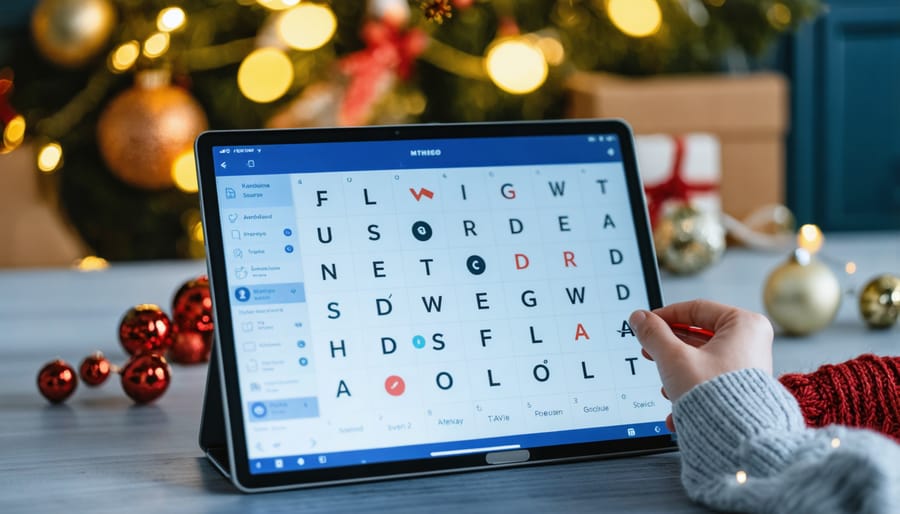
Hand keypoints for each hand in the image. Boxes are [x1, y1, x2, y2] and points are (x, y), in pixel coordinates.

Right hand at [629, 300, 773, 429]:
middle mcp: (752, 343)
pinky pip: (711, 380)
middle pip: (699, 335)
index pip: (697, 309)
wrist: (738, 440)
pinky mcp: (744, 390)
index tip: (646, 323)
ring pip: (702, 360)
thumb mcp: (674, 358)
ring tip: (665, 385)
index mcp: (744, 325)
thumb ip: (653, 334)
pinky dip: (691, 388)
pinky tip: (677, 406)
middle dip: (669, 348)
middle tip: (649, 350)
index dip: (665, 315)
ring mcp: (749, 367)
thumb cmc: (716, 396)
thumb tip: (640, 319)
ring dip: (677, 372)